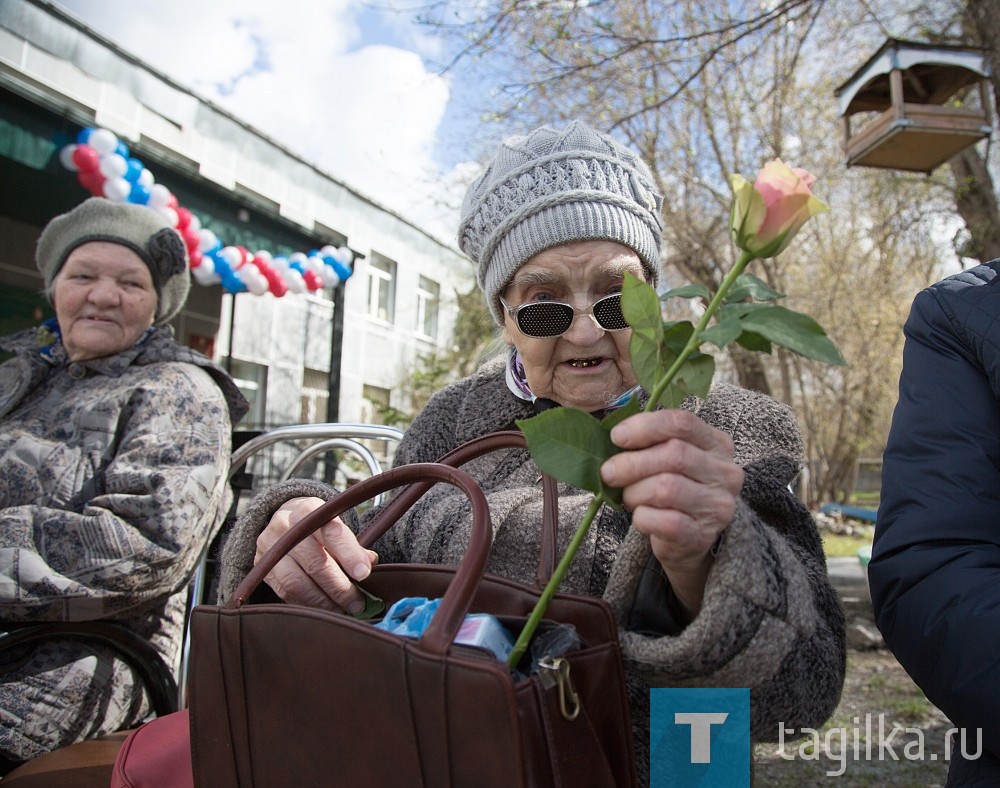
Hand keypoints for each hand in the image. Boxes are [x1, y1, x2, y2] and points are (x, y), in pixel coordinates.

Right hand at [254, 497, 377, 612]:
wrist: (284, 520)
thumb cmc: (317, 526)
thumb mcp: (334, 525)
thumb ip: (352, 544)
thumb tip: (369, 562)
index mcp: (309, 509)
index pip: (331, 532)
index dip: (349, 554)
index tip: (364, 573)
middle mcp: (285, 526)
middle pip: (315, 562)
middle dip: (339, 587)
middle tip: (357, 603)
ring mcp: (270, 547)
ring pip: (297, 582)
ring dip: (323, 602)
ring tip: (341, 610)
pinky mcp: (262, 567)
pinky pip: (285, 592)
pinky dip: (307, 604)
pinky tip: (322, 610)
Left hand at [599, 409, 743, 615]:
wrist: (687, 538)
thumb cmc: (671, 488)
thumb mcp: (665, 458)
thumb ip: (647, 443)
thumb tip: (616, 436)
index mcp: (716, 444)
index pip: (682, 423)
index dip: (645, 426)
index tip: (617, 436)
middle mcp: (725, 472)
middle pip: (674, 454)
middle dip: (632, 463)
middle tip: (609, 472)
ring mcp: (717, 505)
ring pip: (667, 488)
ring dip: (635, 492)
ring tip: (628, 497)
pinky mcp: (702, 533)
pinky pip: (664, 521)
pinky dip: (642, 517)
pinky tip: (641, 516)